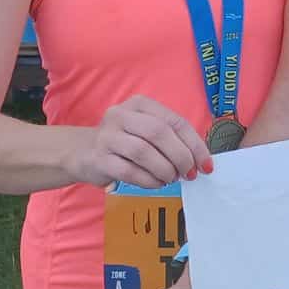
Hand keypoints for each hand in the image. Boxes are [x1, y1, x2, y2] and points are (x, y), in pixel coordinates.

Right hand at [62, 95, 212, 189]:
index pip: (175, 121)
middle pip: (159, 133)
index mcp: (140, 104)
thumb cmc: (124, 142)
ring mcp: (107, 135)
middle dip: (181, 157)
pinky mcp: (99, 158)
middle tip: (189, 174)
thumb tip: (201, 161)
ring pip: (144, 152)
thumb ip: (171, 139)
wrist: (82, 151)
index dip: (195, 144)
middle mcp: (121, 114)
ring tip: (171, 178)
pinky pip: (129, 171)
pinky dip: (148, 180)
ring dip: (164, 169)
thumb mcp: (146, 131)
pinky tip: (156, 183)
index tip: (206, 165)